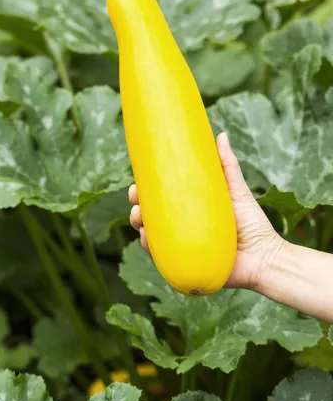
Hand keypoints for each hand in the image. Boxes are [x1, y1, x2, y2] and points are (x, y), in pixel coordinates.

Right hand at [128, 132, 283, 290]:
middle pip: (152, 217)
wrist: (265, 257)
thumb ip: (228, 165)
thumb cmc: (253, 225)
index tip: (138, 180)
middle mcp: (184, 229)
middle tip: (135, 197)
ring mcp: (182, 247)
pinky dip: (149, 247)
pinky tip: (145, 237)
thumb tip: (220, 135)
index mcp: (192, 212)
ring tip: (138, 216)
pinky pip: (161, 258)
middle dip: (137, 206)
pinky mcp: (185, 265)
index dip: (146, 190)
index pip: (163, 200)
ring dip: (138, 225)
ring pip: (151, 237)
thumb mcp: (236, 190)